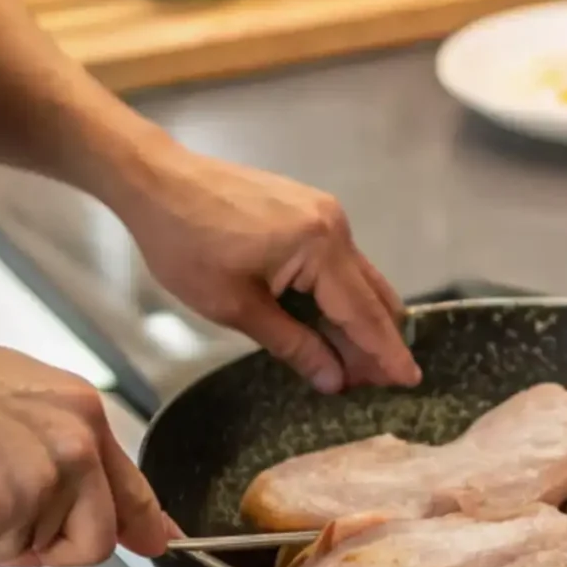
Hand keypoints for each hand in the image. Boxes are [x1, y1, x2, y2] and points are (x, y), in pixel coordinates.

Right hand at [0, 326, 179, 566]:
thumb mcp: (9, 394)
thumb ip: (54, 436)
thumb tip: (79, 479)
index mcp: (79, 411)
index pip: (129, 485)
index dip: (141, 522)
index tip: (156, 542)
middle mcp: (73, 446)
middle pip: (90, 540)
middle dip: (40, 546)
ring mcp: (40, 482)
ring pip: (25, 551)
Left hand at [114, 146, 420, 393]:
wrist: (157, 182)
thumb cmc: (186, 245)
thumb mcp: (235, 306)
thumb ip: (291, 344)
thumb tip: (334, 380)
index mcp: (320, 247)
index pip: (362, 313)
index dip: (384, 353)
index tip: (409, 382)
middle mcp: (334, 226)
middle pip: (371, 294)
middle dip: (375, 340)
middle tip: (375, 384)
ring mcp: (323, 213)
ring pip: (356, 278)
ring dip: (356, 318)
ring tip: (351, 362)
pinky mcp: (307, 209)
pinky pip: (337, 261)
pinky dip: (338, 295)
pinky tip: (326, 321)